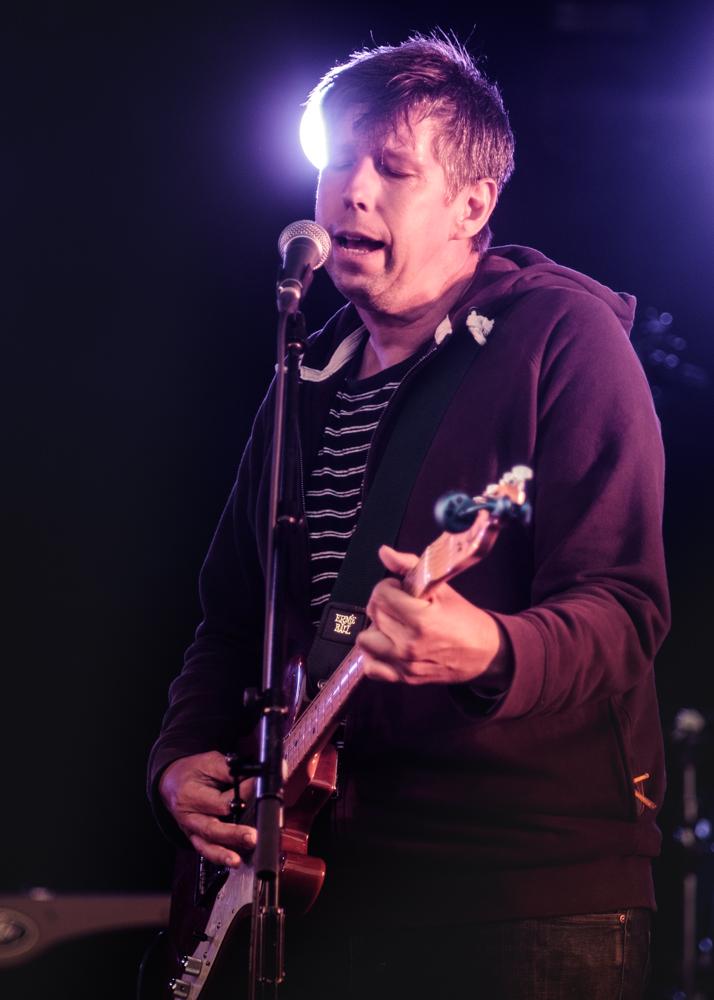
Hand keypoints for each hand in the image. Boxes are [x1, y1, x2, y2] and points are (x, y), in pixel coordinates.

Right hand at [159, 751, 255, 867]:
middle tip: (252, 837)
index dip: (243, 796)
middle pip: (211, 828)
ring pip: (207, 845)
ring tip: (238, 860)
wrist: (171, 782)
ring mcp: (191, 830)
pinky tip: (234, 862)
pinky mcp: (195, 839)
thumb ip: (232, 771)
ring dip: (224, 853)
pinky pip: (206, 852)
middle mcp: (189, 815)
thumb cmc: (194, 771)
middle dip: (233, 834)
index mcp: (190, 794)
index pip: (221, 800)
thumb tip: (257, 777)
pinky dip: (219, 857)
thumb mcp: (211, 762)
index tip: (260, 791)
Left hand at [356, 544, 504, 684]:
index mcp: (420, 620)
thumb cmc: (465, 620)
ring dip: (376, 629)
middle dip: (384, 604)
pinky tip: (388, 645)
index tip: (400, 588)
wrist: (485, 653)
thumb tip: (384, 552)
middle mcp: (408, 644)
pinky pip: (370, 667)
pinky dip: (374, 656)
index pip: (380, 594)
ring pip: (365, 640)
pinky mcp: (404, 678)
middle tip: (401, 604)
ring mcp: (404, 664)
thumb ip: (408, 567)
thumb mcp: (442, 588)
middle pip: (373, 614)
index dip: (389, 586)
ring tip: (394, 624)